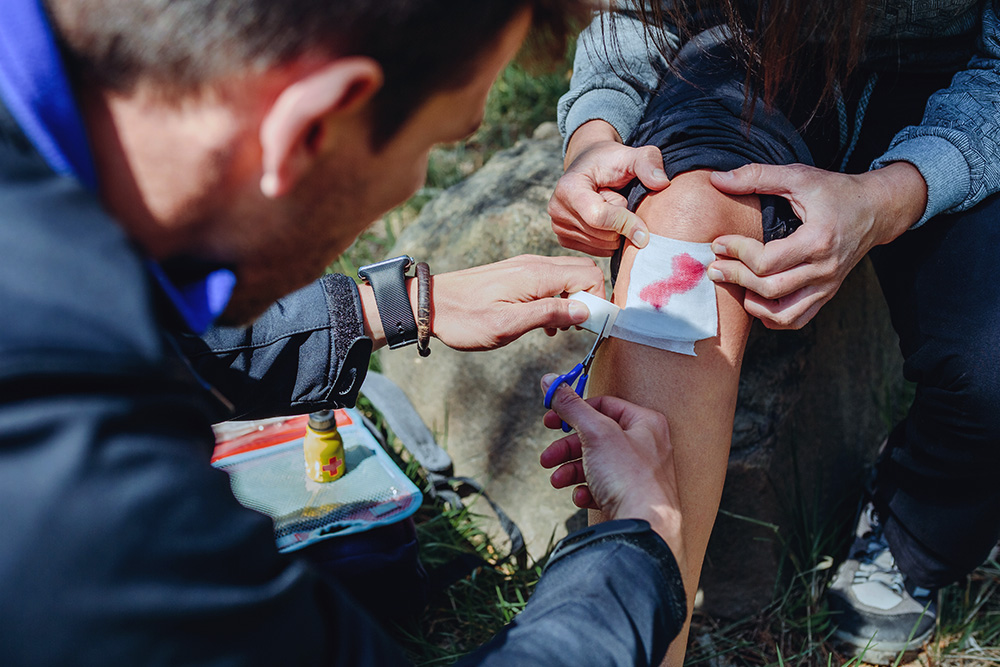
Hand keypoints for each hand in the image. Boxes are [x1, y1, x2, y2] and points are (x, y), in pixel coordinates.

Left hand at [428, 255, 604, 350]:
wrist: (430, 304)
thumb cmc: (465, 318)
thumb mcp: (507, 324)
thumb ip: (549, 314)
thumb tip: (585, 311)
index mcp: (536, 275)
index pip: (589, 274)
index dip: (598, 300)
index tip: (591, 326)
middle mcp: (534, 264)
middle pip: (582, 271)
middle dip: (589, 298)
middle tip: (577, 328)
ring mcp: (525, 267)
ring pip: (567, 276)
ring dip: (573, 301)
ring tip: (559, 329)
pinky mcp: (517, 274)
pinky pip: (550, 280)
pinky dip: (557, 299)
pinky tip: (544, 323)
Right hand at [539, 375, 681, 559]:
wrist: (644, 525)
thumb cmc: (629, 476)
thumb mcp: (595, 432)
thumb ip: (571, 406)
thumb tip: (550, 381)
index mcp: (645, 423)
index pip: (604, 405)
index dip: (574, 411)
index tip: (550, 420)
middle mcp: (647, 446)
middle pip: (597, 437)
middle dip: (567, 449)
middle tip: (547, 457)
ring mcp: (641, 474)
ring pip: (597, 464)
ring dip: (572, 471)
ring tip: (557, 481)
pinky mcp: (633, 498)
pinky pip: (604, 488)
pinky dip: (588, 491)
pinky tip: (581, 497)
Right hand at [548, 120, 669, 256]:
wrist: (589, 166)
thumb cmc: (610, 161)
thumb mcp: (631, 155)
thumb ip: (648, 163)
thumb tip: (662, 183)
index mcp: (568, 188)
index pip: (599, 217)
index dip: (626, 223)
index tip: (645, 229)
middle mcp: (557, 210)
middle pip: (603, 235)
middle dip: (622, 223)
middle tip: (618, 200)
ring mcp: (558, 227)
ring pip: (603, 246)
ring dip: (617, 231)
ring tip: (610, 208)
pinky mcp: (564, 239)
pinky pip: (598, 251)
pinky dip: (609, 240)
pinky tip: (606, 221)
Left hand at [707, 162, 925, 328]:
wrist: (877, 210)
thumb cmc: (837, 192)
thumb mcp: (799, 176)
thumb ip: (757, 176)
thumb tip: (716, 179)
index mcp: (817, 240)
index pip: (767, 261)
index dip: (737, 253)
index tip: (719, 243)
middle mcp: (824, 269)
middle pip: (769, 289)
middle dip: (736, 278)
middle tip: (716, 267)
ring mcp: (826, 286)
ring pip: (782, 313)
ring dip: (752, 304)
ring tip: (735, 285)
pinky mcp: (826, 294)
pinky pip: (796, 320)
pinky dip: (772, 318)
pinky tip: (756, 300)